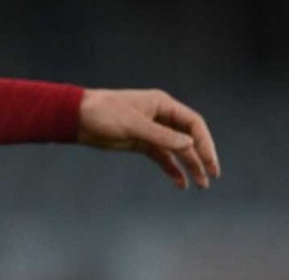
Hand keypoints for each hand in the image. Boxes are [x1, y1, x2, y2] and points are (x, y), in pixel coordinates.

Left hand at [76, 88, 219, 189]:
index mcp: (162, 104)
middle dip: (201, 157)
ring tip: (200, 185)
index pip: (193, 123)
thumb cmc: (104, 113)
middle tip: (211, 177)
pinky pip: (162, 156)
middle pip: (189, 137)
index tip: (210, 162)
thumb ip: (161, 135)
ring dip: (189, 165)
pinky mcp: (140, 142)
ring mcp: (151, 130)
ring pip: (177, 149)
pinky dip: (171, 169)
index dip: (205, 143)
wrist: (78, 118)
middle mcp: (160, 116)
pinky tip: (180, 183)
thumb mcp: (133, 124)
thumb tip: (189, 144)